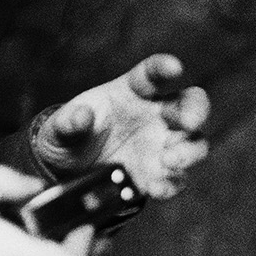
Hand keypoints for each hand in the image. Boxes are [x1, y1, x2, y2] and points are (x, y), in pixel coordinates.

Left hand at [32, 54, 209, 198]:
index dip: (165, 68)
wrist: (69, 173)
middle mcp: (156, 115)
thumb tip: (82, 115)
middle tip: (188, 121)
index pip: (153, 74)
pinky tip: (156, 188)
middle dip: (196, 110)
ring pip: (194, 142)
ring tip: (169, 160)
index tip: (174, 68)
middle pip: (190, 103)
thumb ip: (68, 122)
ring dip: (189, 150)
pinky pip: (176, 179)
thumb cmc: (70, 137)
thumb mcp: (59, 128)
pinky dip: (170, 184)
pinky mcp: (159, 174)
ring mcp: (161, 145)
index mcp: (133, 92)